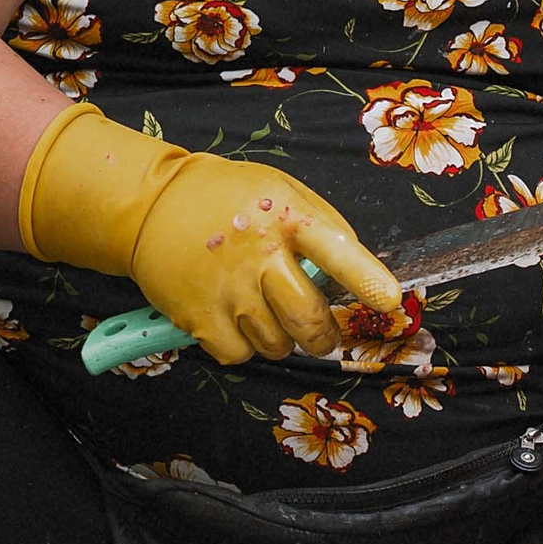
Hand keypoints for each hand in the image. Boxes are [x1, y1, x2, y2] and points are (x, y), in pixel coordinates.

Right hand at [21, 105, 402, 364]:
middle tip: (322, 334)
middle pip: (308, 318)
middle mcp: (257, 253)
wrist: (154, 205)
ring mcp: (226, 289)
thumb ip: (321, 226)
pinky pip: (240, 354)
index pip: (334, 249)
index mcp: (284, 215)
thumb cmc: (228, 198)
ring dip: (281, 339)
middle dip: (323, 336)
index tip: (389, 300)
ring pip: (277, 344)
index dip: (365, 279)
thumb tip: (361, 272)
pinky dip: (244, 346)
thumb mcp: (281, 189)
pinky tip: (234, 319)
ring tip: (264, 311)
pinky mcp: (198, 317)